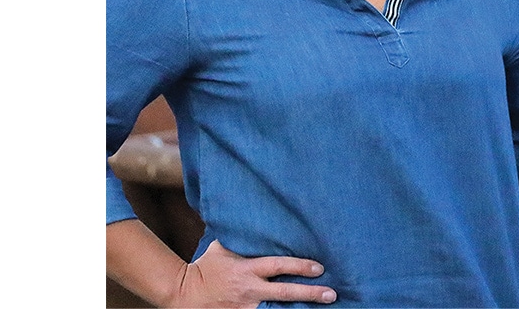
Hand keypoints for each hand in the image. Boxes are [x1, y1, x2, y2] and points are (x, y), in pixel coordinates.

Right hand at [167, 239, 337, 307]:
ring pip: (278, 308)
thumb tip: (257, 219)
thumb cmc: (206, 266)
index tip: (319, 268)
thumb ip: (242, 237)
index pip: (278, 266)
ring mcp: (247, 306)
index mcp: (247, 268)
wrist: (186, 294)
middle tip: (331, 294)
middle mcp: (250, 289)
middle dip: (309, 293)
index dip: (299, 266)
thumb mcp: (223, 247)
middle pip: (284, 292)